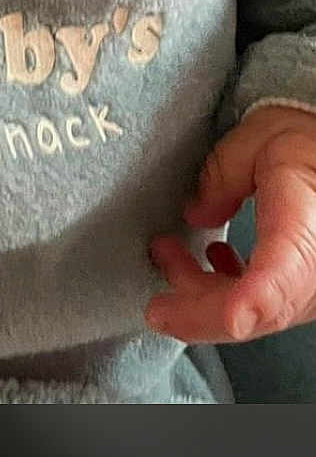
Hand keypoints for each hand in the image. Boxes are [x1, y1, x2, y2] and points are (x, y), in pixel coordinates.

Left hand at [146, 105, 315, 342]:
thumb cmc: (308, 141)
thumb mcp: (261, 139)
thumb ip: (223, 177)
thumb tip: (196, 213)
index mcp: (305, 222)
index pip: (284, 273)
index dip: (256, 300)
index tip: (232, 315)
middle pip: (259, 311)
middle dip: (195, 302)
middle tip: (156, 271)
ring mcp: (315, 286)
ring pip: (258, 317)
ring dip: (206, 294)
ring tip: (170, 254)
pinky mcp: (307, 289)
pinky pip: (268, 308)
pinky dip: (231, 293)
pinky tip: (216, 261)